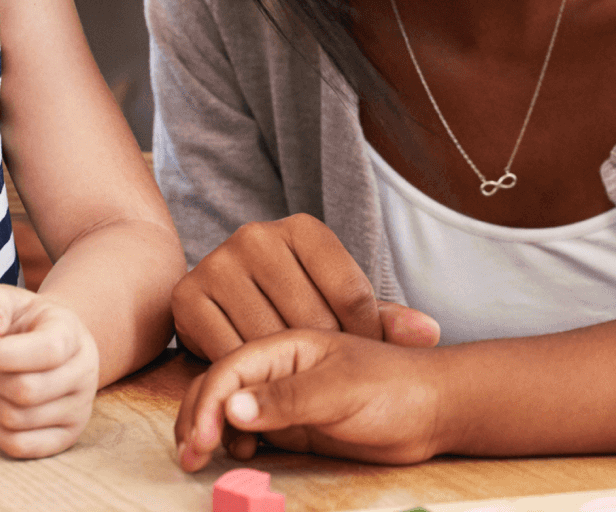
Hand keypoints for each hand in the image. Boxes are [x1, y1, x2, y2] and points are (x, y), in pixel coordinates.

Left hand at [0, 285, 98, 458]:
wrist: (58, 343)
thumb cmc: (27, 323)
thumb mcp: (10, 300)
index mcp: (72, 334)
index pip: (45, 351)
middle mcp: (85, 372)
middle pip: (26, 390)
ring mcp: (80, 407)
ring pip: (18, 419)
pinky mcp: (68, 434)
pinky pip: (21, 446)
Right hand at [171, 214, 439, 360]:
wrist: (222, 297)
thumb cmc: (294, 303)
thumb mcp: (340, 306)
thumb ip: (384, 321)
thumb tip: (429, 332)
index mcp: (303, 228)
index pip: (350, 294)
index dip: (363, 337)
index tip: (361, 357)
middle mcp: (256, 236)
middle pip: (309, 319)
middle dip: (325, 359)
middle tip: (327, 380)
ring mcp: (217, 263)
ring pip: (268, 339)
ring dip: (287, 373)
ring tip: (299, 387)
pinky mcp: (187, 296)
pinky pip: (227, 352)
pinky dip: (248, 377)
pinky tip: (264, 385)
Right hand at [173, 330, 444, 470]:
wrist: (431, 412)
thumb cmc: (396, 389)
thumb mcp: (343, 392)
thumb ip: (288, 399)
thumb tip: (230, 408)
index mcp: (288, 341)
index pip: (230, 365)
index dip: (209, 400)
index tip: (204, 438)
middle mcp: (278, 362)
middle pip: (216, 381)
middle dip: (197, 416)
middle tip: (194, 457)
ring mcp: (280, 390)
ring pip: (222, 404)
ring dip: (206, 428)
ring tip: (203, 458)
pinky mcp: (286, 417)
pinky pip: (242, 425)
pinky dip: (229, 439)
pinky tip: (240, 454)